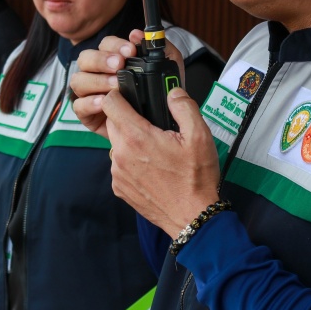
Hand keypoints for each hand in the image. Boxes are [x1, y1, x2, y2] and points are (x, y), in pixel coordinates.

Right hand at [71, 31, 184, 138]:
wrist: (160, 125)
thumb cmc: (159, 94)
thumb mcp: (167, 69)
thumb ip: (160, 48)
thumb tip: (137, 34)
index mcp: (113, 60)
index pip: (106, 45)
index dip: (116, 45)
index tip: (130, 50)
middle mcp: (98, 74)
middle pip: (86, 58)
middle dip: (101, 60)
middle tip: (119, 65)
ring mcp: (90, 93)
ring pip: (79, 80)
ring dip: (97, 81)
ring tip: (115, 85)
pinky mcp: (88, 114)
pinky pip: (78, 105)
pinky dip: (89, 103)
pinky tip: (103, 102)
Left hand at [103, 84, 219, 237]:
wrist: (192, 217)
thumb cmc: (196, 178)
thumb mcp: (200, 135)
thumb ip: (184, 107)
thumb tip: (172, 92)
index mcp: (137, 137)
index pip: (111, 103)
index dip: (119, 95)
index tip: (131, 96)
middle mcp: (121, 154)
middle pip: (112, 123)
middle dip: (128, 118)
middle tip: (153, 125)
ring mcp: (118, 174)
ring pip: (116, 145)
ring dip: (130, 141)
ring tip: (156, 149)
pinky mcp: (119, 188)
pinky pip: (120, 165)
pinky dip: (131, 162)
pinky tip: (152, 167)